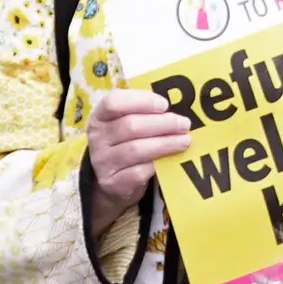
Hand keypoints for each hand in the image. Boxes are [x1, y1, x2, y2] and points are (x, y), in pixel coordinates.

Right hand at [83, 87, 194, 212]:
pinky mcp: (113, 182)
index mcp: (99, 116)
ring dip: (166, 143)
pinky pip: (139, 171)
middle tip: (184, 124)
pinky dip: (158, 163)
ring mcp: (103, 162)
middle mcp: (97, 138)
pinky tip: (171, 158)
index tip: (164, 105)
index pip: (113, 102)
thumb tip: (176, 104)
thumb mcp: (127, 122)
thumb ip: (145, 111)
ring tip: (185, 140)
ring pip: (137, 149)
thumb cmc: (126, 142)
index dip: (141, 101)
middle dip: (163, 123)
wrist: (112, 180)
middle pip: (130, 126)